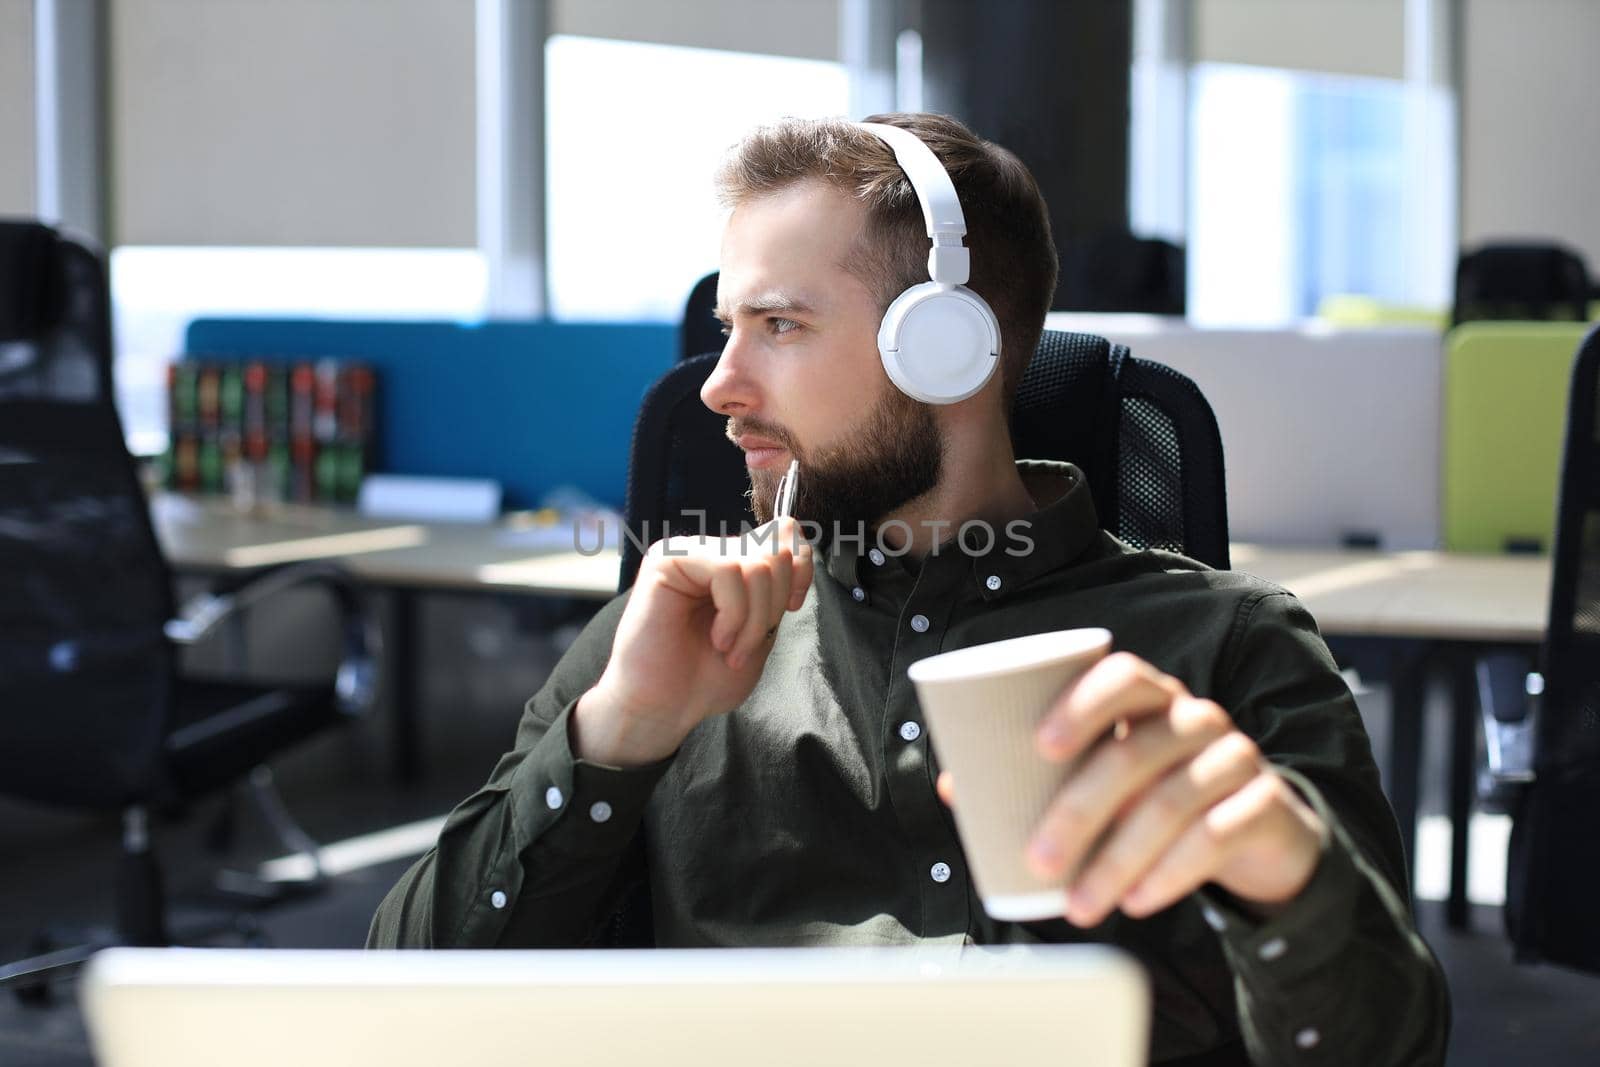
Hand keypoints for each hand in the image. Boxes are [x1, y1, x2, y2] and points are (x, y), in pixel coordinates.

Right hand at [574, 519, 812, 766]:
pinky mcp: (667, 560)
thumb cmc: (705, 678)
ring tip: (730, 650)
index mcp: (733, 564)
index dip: (801, 570)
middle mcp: (710, 552)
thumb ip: (778, 587)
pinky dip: (733, 615)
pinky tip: (716, 638)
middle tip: (746, 644)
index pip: (785, 533)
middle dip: (773, 606)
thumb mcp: (763, 629)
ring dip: (753, 620)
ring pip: (756, 564)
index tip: (788, 610)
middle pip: (776, 549)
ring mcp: (688, 552)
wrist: (664, 709)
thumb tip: (793, 536)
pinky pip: (728, 570)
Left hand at [937, 652, 1324, 926]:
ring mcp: (1235, 758)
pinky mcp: (1263, 805)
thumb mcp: (1106, 778)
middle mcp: (1196, 717)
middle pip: (1134, 752)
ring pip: (1172, 802)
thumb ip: (1038, 777)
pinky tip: (1138, 902)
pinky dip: (1172, 874)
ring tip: (1078, 905)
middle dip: (1079, 810)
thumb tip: (953, 787)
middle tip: (1038, 861)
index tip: (1038, 744)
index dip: (1081, 702)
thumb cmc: (1157, 792)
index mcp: (1151, 697)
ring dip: (1117, 860)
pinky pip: (1217, 836)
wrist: (1256, 829)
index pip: (1122, 675)